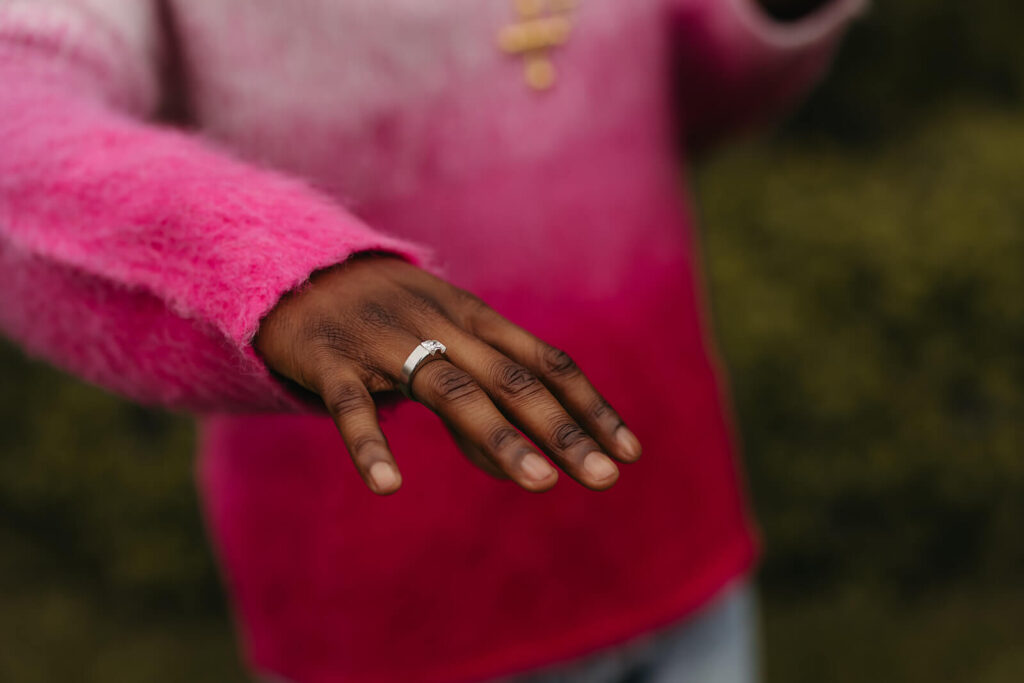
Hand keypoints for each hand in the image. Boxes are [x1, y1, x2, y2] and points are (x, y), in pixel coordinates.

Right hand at [254, 253, 641, 495]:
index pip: (547, 362)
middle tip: (606, 476)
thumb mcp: (443, 347)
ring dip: (499, 437)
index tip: (629, 451)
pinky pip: (352, 405)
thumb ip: (479, 404)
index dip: (590, 406)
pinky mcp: (333, 361)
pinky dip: (369, 443)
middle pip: (514, 379)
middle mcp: (441, 326)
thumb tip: (517, 465)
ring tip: (540, 483)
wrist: (300, 271)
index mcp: (475, 319)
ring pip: (451, 390)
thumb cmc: (388, 319)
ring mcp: (388, 342)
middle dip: (564, 429)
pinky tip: (388, 485)